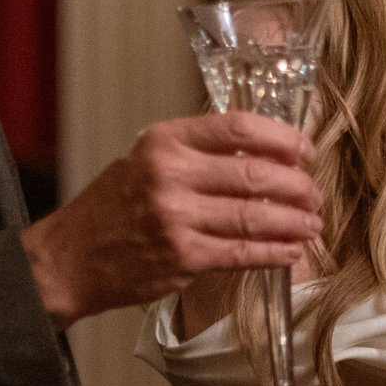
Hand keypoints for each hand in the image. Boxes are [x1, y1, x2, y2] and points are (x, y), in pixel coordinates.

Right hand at [23, 114, 321, 325]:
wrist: (70, 257)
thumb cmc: (114, 207)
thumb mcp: (147, 159)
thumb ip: (198, 151)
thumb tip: (264, 150)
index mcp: (165, 140)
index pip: (239, 128)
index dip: (283, 139)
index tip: (305, 151)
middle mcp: (170, 174)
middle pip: (256, 174)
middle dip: (298, 186)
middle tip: (314, 194)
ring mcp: (176, 217)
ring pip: (256, 217)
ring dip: (294, 222)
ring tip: (312, 224)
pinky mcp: (183, 257)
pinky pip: (244, 252)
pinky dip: (276, 252)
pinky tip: (291, 250)